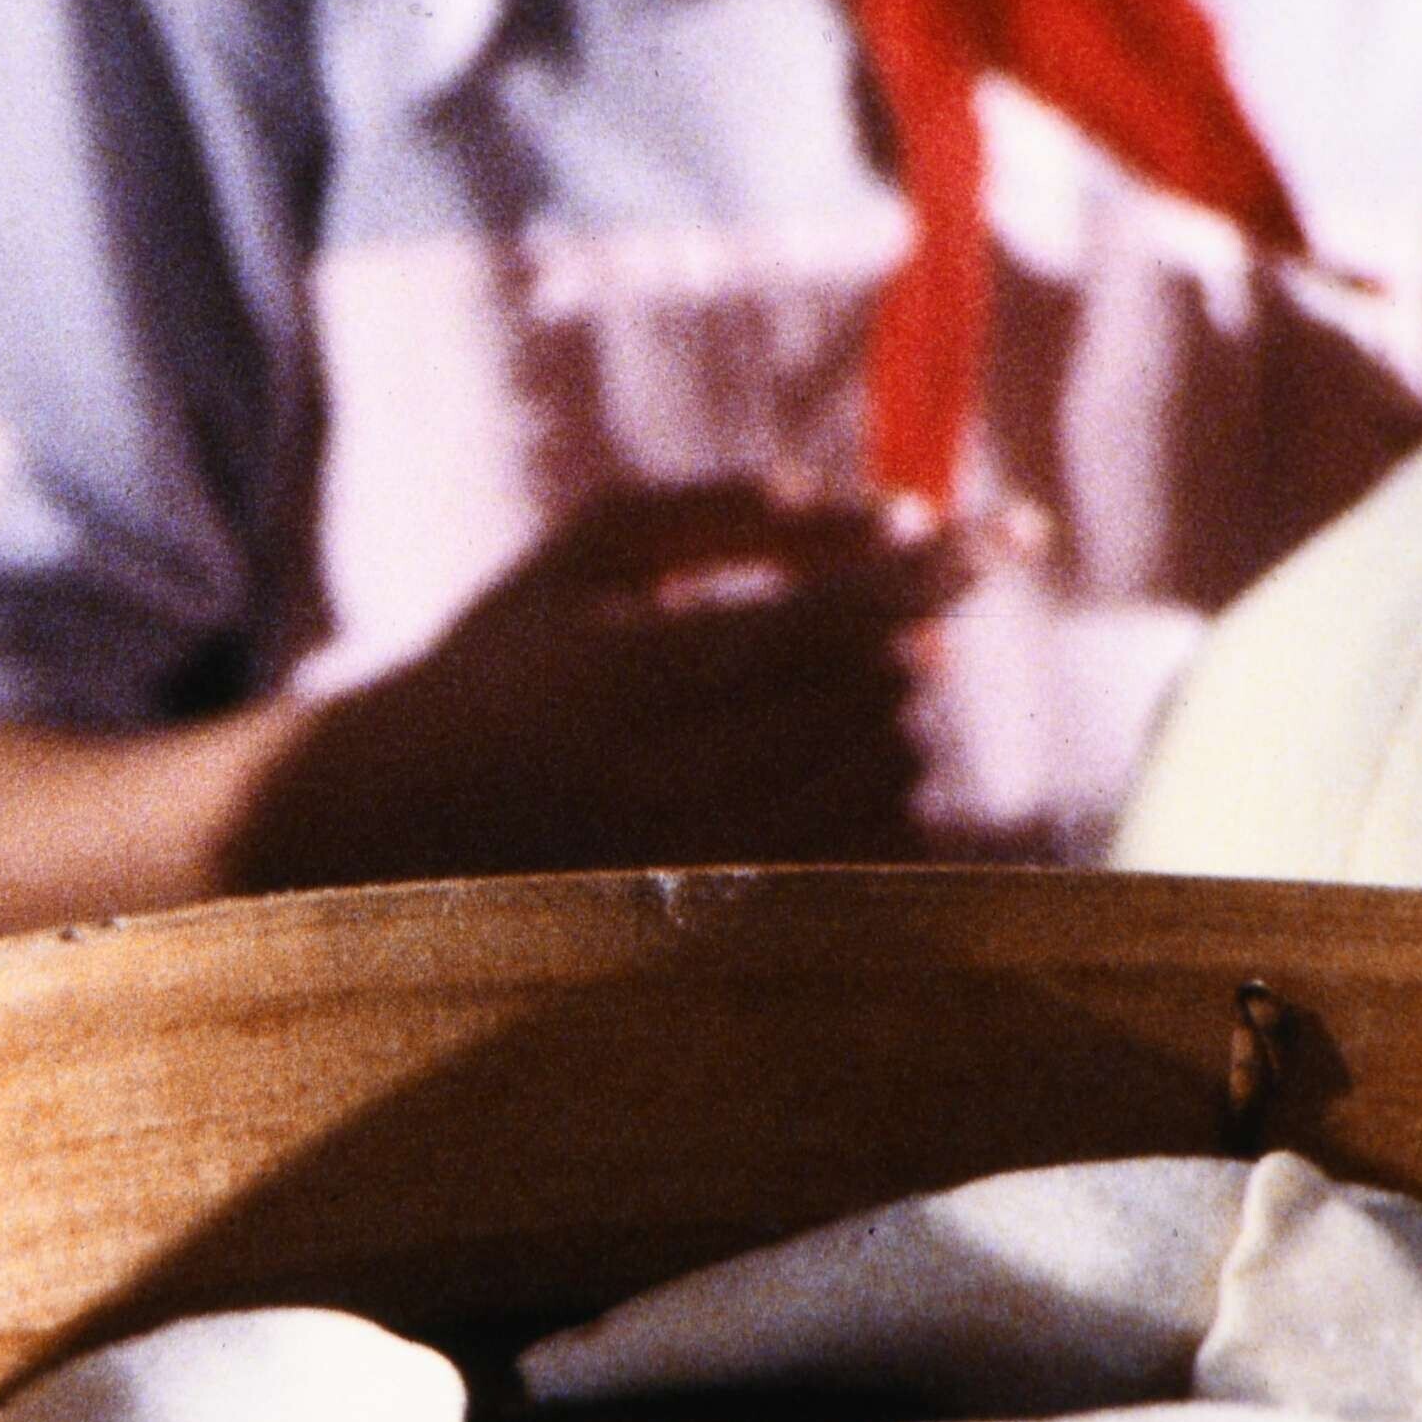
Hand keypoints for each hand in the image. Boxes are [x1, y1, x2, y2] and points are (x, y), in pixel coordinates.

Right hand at [228, 477, 961, 894]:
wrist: (403, 817)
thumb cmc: (510, 656)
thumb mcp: (593, 548)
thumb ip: (736, 508)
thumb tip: (892, 509)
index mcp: (638, 669)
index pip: (837, 611)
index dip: (940, 564)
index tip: (1018, 526)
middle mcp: (675, 776)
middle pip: (877, 688)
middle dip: (893, 634)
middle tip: (853, 614)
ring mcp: (707, 857)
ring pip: (889, 765)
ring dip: (891, 711)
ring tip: (817, 692)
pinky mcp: (730, 912)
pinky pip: (876, 846)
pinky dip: (885, 792)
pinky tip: (829, 765)